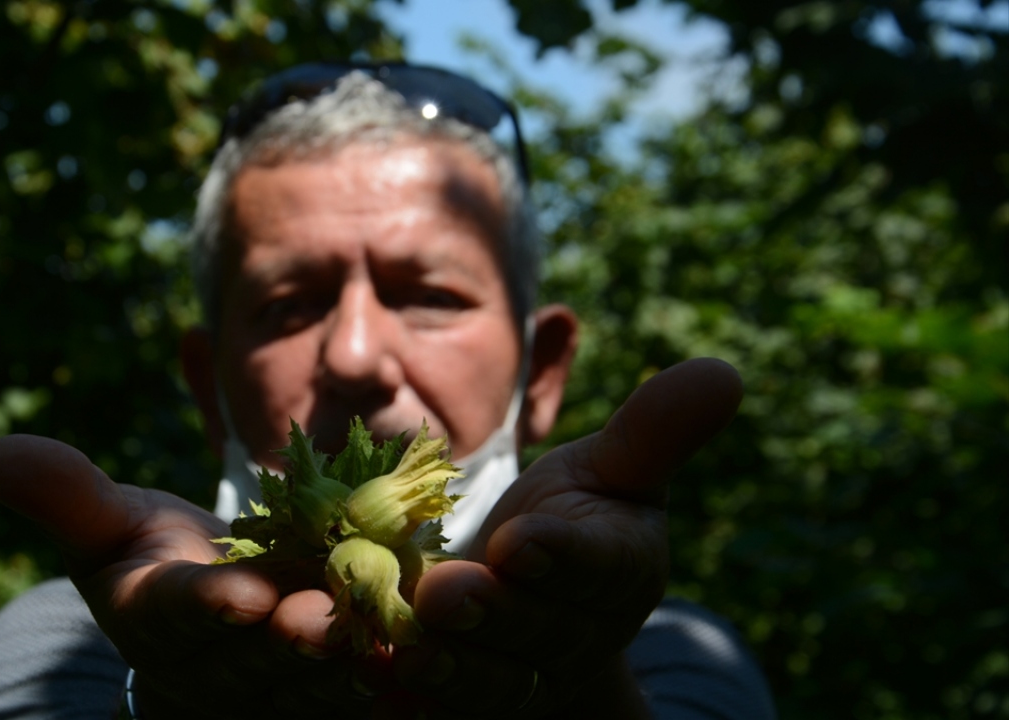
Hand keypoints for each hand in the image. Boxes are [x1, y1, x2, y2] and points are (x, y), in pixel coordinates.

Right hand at [0, 435, 386, 718]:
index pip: (180, 614)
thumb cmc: (150, 565)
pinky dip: (395, 672)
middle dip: (290, 638)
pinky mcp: (328, 690)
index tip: (238, 594)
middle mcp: (221, 664)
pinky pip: (365, 684)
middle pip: (260, 654)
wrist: (208, 627)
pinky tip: (430, 652)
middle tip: (324, 617)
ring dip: (352, 660)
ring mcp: (278, 686)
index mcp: (161, 620)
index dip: (207, 605)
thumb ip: (66, 497)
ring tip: (387, 634)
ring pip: (318, 677)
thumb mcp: (106, 530)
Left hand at [384, 358, 743, 717]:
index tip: (519, 542)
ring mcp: (520, 676)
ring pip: (485, 680)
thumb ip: (653, 432)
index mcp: (619, 571)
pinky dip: (397, 695)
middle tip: (442, 593)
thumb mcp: (616, 469)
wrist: (545, 602)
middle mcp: (575, 635)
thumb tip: (723, 371)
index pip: (598, 567)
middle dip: (489, 613)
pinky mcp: (466, 700)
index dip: (560, 557)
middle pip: (533, 631)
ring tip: (402, 647)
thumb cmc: (582, 516)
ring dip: (443, 667)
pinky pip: (433, 704)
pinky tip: (365, 678)